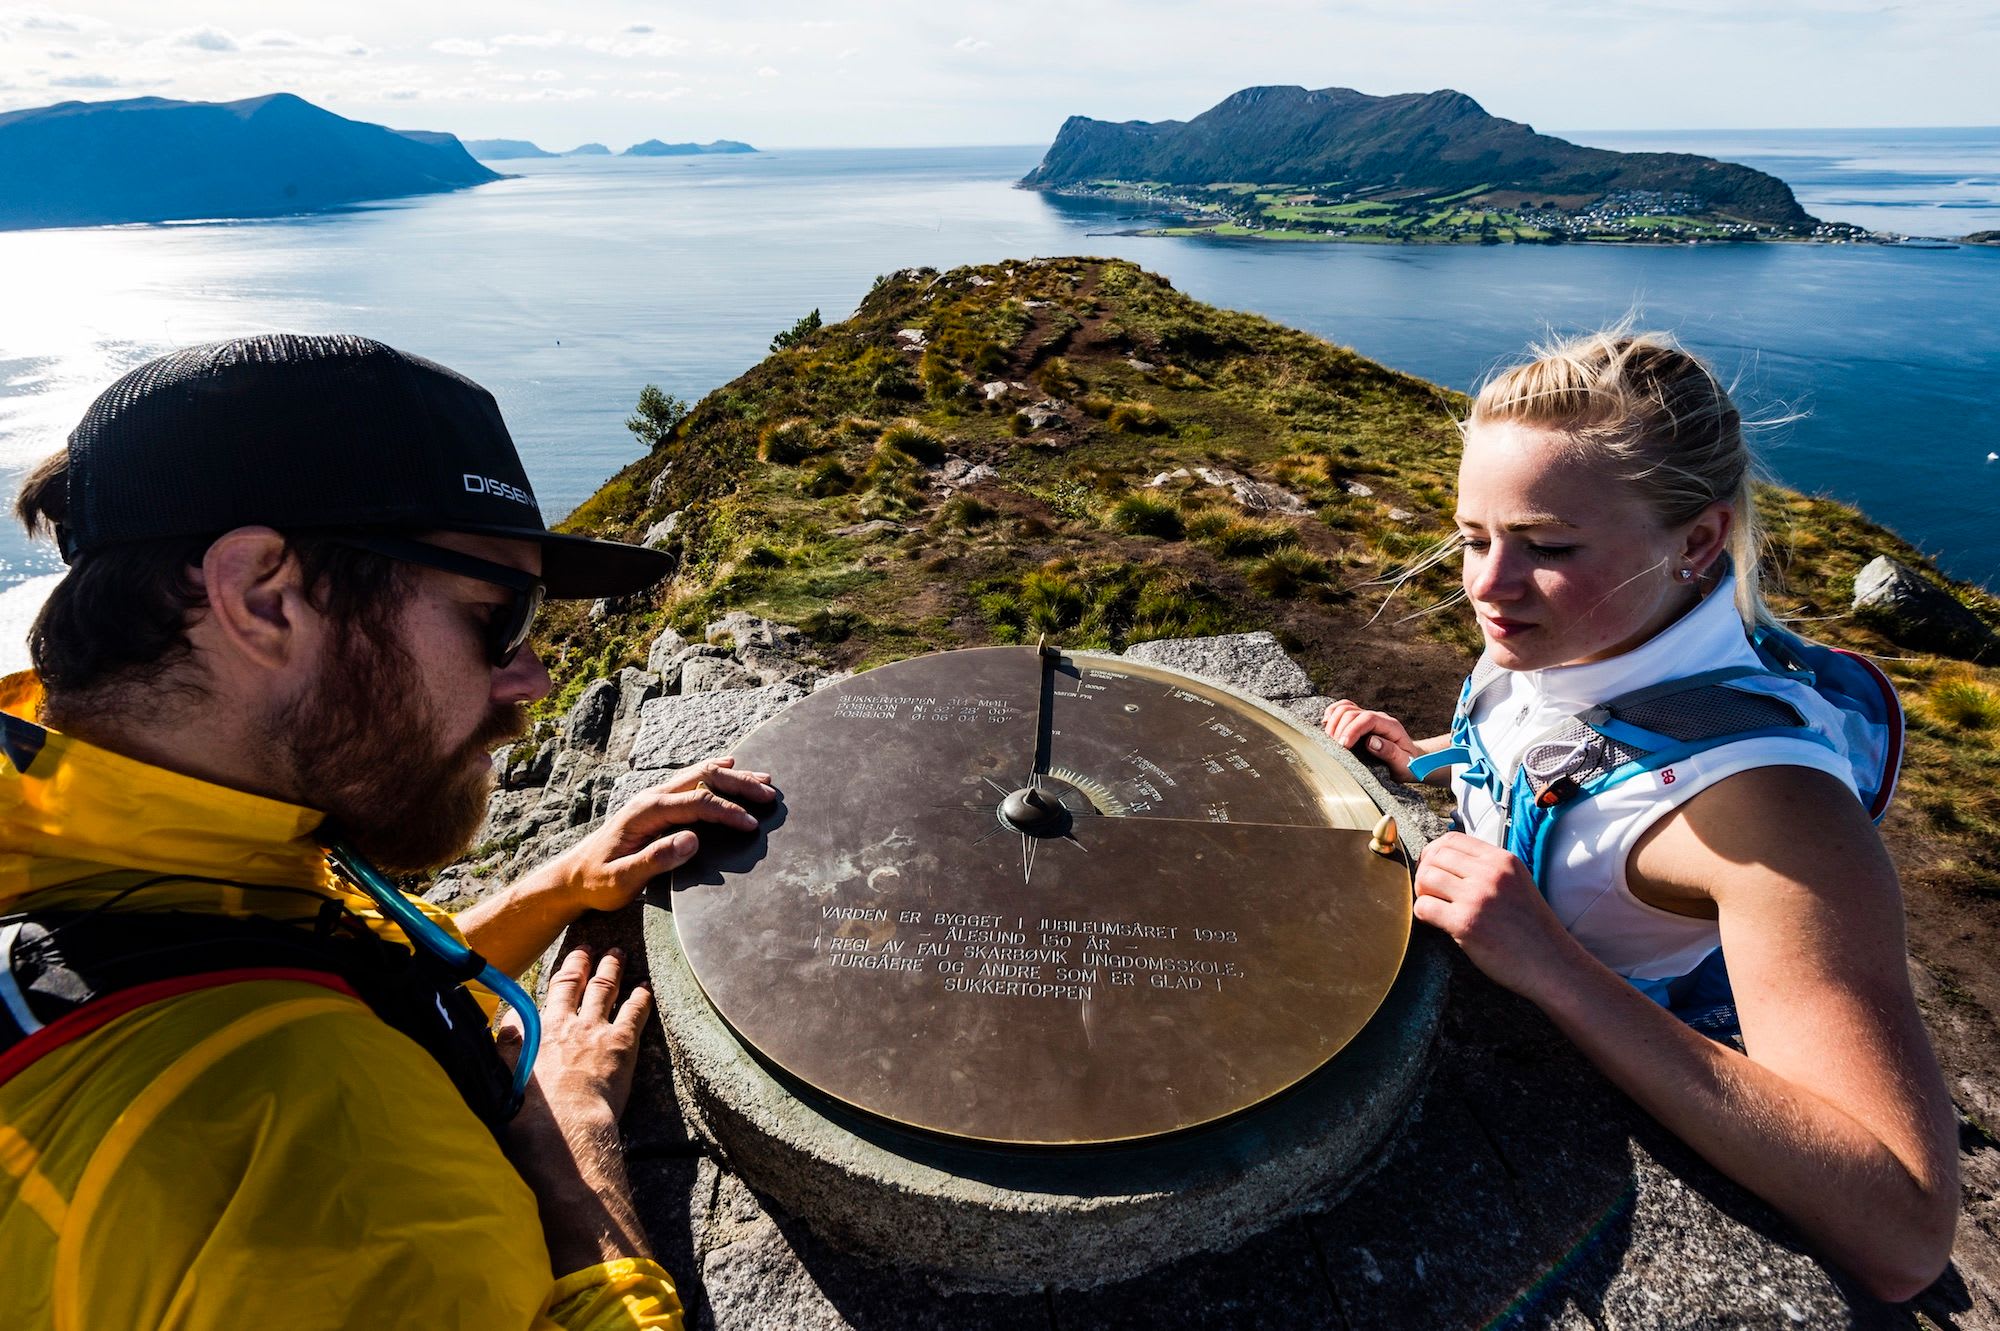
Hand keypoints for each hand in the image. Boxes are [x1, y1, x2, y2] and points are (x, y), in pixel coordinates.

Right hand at [505, 944, 649, 1123]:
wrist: (563, 1128)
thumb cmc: (529, 1114)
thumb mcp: (501, 1076)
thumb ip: (507, 1045)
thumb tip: (509, 1022)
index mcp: (539, 1030)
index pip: (552, 991)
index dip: (564, 972)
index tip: (570, 961)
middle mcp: (568, 1023)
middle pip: (578, 982)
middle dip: (585, 962)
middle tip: (591, 949)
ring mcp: (596, 1030)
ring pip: (606, 988)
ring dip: (613, 968)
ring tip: (619, 954)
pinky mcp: (621, 1044)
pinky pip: (634, 1011)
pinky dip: (641, 996)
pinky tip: (646, 987)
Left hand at [561, 757, 775, 912]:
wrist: (574, 875)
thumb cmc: (597, 881)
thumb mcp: (622, 880)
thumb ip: (656, 859)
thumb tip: (693, 840)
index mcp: (646, 811)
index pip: (696, 803)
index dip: (727, 811)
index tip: (752, 825)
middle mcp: (652, 796)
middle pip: (703, 778)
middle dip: (740, 785)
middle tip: (770, 796)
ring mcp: (655, 797)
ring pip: (701, 774)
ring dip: (734, 777)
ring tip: (765, 783)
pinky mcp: (658, 804)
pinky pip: (693, 780)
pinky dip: (718, 774)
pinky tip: (734, 768)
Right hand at [1322, 699, 1421, 781]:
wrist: (1410, 761)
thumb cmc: (1407, 765)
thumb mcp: (1404, 763)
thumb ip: (1390, 752)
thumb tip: (1371, 742)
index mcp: (1390, 726)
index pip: (1367, 719)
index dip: (1352, 730)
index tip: (1343, 746)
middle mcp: (1378, 718)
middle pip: (1352, 712)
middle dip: (1339, 729)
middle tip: (1334, 749)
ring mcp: (1367, 718)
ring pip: (1345, 708)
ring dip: (1333, 723)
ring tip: (1330, 742)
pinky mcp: (1359, 721)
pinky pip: (1342, 709)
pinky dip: (1332, 715)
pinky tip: (1326, 726)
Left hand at [1413, 832, 1586, 1000]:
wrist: (1551, 963)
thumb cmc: (1532, 929)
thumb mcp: (1517, 883)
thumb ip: (1488, 869)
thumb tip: (1445, 861)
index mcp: (1503, 860)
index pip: (1452, 839)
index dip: (1434, 852)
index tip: (1431, 866)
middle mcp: (1490, 873)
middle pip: (1435, 856)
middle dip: (1425, 872)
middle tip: (1430, 891)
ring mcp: (1477, 897)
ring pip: (1426, 878)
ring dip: (1423, 892)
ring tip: (1434, 906)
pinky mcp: (1466, 923)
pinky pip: (1425, 907)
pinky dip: (1423, 914)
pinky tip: (1436, 922)